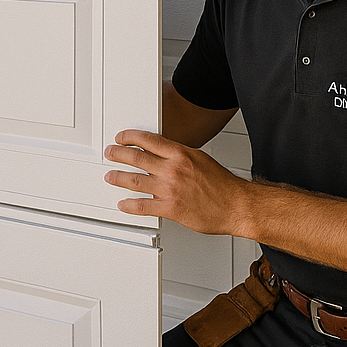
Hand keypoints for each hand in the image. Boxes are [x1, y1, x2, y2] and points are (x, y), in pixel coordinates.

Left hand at [104, 128, 250, 234]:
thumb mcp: (201, 160)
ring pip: (134, 180)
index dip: (130, 137)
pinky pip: (143, 205)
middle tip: (110, 153)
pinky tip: (123, 204)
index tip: (122, 138)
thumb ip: (180, 157)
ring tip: (110, 176)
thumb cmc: (223, 185)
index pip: (148, 140)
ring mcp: (170, 189)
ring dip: (118, 178)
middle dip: (118, 154)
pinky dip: (129, 205)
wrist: (237, 206)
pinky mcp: (170, 208)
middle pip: (136, 157)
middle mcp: (173, 169)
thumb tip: (163, 155)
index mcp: (181, 154)